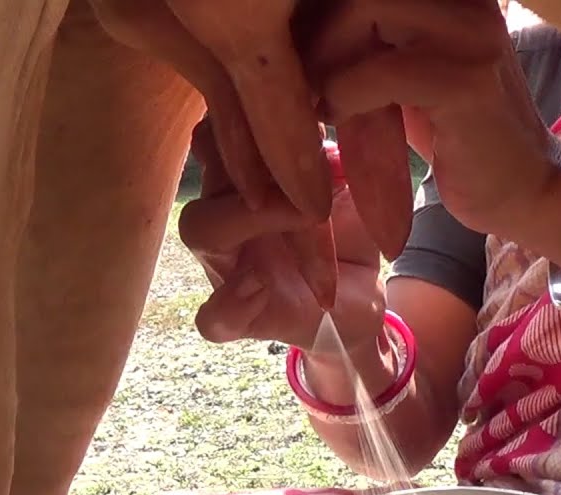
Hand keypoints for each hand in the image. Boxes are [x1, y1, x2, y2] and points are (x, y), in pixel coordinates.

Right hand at [179, 121, 385, 354]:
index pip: (223, 129)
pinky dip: (228, 304)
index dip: (249, 116)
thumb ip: (341, 159)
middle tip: (304, 161)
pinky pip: (212, 316)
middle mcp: (226, 214)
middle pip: (206, 164)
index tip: (309, 111)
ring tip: (307, 217)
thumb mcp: (356, 191)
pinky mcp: (239, 318)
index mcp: (248, 178)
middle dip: (249, 156)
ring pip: (199, 229)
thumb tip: (335, 141)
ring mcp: (225, 266)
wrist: (360, 305)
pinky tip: (259, 289)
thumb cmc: (349, 238)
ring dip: (247, 216)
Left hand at [309, 0, 560, 240]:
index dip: (321, 7)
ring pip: (362, 8)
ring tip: (319, 98)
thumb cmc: (455, 132)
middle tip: (302, 77)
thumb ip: (366, 33)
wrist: (523, 191)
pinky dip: (342, 96)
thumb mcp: (404, 68)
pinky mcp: (466, 83)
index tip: (300, 50)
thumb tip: (288, 14)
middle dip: (314, 26)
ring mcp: (472, 34)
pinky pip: (378, 71)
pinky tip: (338, 120)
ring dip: (323, 59)